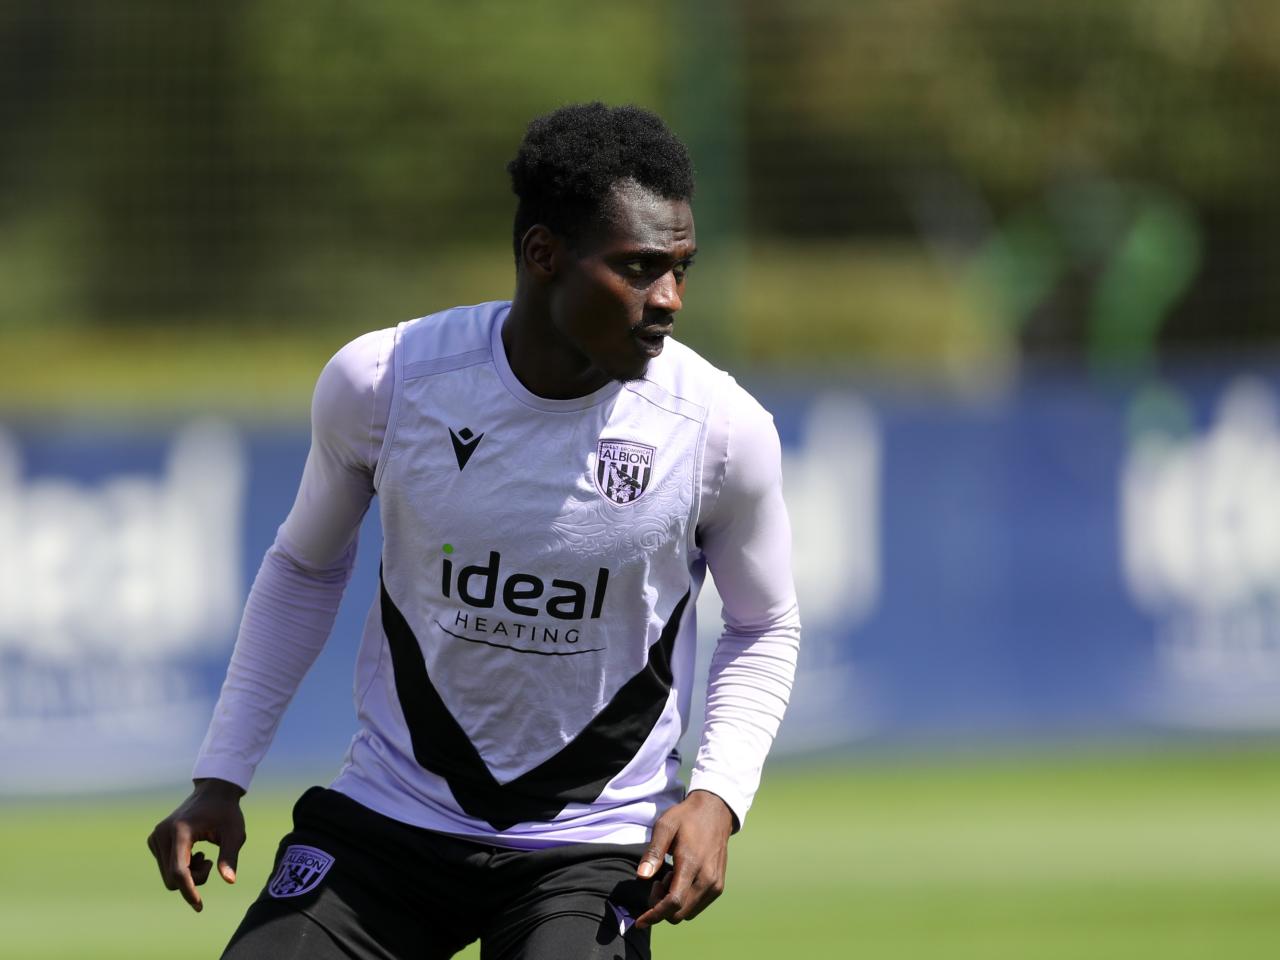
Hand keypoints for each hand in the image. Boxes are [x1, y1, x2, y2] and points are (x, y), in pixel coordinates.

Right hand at [146, 778, 246, 911]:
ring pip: (168, 876)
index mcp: (180, 831)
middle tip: (211, 863)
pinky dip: (181, 869)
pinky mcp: (154, 840)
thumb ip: (230, 856)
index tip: (200, 906)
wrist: (212, 792)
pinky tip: (194, 852)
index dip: (189, 891)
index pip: (179, 871)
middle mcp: (162, 833)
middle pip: (172, 878)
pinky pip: (165, 868)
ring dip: (189, 874)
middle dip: (194, 880)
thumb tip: (229, 881)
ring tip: (204, 855)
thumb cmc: (227, 812)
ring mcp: (155, 837)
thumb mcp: (235, 833)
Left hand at [634, 789, 734, 928]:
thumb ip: (653, 852)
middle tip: (657, 881)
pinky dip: (685, 901)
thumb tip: (642, 877)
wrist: (716, 811)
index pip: (673, 902)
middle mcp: (707, 879)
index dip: (654, 915)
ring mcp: (715, 884)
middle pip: (679, 913)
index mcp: (692, 864)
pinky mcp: (719, 886)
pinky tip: (681, 879)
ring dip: (673, 904)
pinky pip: (698, 906)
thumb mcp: (665, 826)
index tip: (640, 922)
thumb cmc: (687, 817)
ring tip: (670, 876)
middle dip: (661, 906)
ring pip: (689, 913)